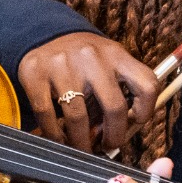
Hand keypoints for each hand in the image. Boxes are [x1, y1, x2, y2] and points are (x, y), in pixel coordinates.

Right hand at [17, 31, 156, 152]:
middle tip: (108, 146)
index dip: (146, 110)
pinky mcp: (35, 73)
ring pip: (77, 118)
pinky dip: (54, 134)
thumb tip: (111, 137)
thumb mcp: (107, 65)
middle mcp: (91, 58)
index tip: (136, 122)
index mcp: (116, 55)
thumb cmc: (84, 60)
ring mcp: (61, 65)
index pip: (146, 85)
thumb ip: (114, 96)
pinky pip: (47, 115)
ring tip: (82, 148)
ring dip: (81, 142)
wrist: (46, 34)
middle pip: (114, 107)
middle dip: (114, 136)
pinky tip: (59, 139)